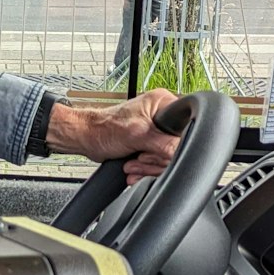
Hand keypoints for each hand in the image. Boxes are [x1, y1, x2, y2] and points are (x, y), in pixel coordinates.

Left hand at [45, 89, 181, 178]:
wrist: (86, 138)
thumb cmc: (103, 129)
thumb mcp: (139, 136)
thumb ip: (166, 144)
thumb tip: (182, 154)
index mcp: (164, 103)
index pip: (186, 128)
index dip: (172, 145)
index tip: (153, 149)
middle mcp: (163, 116)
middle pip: (177, 148)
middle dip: (155, 159)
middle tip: (139, 157)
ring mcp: (157, 132)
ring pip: (167, 159)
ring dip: (148, 167)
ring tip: (133, 163)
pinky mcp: (151, 145)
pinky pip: (158, 164)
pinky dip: (145, 171)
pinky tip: (133, 169)